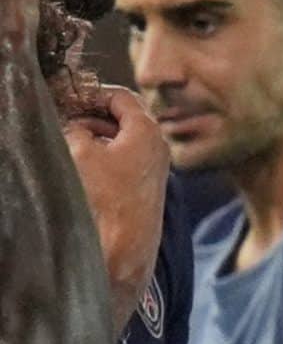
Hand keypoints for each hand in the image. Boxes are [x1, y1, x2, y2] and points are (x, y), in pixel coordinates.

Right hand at [62, 87, 167, 326]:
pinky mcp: (145, 190)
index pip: (122, 97)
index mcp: (148, 131)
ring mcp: (154, 170)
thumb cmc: (103, 197)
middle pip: (123, 119)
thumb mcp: (79, 150)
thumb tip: (77, 126)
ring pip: (121, 142)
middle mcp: (158, 148)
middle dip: (92, 117)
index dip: (93, 94)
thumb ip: (76, 127)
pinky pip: (123, 162)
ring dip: (94, 138)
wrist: (121, 249)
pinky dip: (102, 158)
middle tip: (63, 119)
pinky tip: (79, 167)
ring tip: (65, 143)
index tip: (69, 99)